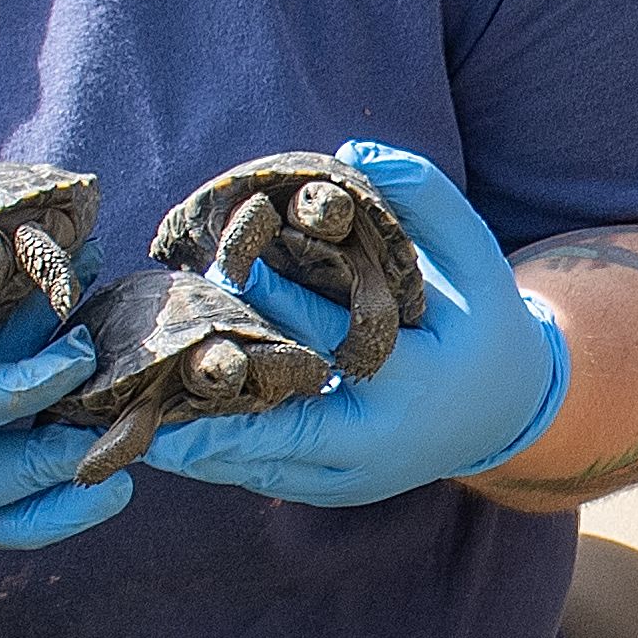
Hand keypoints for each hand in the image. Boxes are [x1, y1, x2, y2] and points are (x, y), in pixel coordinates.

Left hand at [134, 141, 577, 507]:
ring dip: (195, 442)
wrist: (507, 409)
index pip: (331, 340)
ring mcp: (354, 477)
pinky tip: (159, 428)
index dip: (272, 308)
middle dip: (209, 416)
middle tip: (144, 387)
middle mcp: (381, 441)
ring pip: (260, 467)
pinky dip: (212, 455)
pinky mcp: (331, 490)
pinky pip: (262, 477)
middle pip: (280, 433)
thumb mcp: (473, 250)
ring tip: (129, 413)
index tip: (216, 278)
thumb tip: (353, 148)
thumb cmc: (482, 318)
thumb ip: (426, 195)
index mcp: (417, 380)